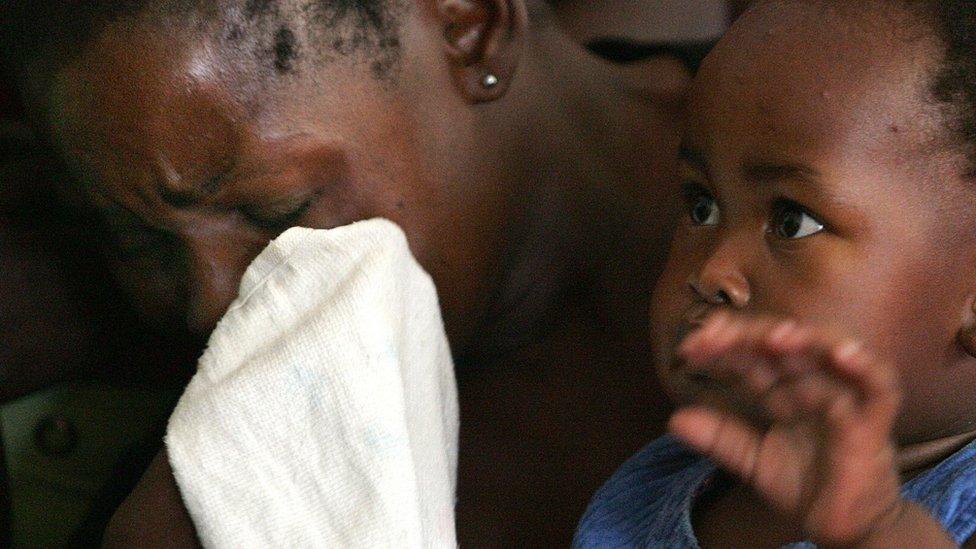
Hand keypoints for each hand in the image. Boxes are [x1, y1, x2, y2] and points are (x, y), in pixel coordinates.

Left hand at [668, 313, 905, 546]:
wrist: (840, 527)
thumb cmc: (802, 485)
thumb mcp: (751, 460)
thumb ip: (718, 438)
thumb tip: (674, 419)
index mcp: (780, 389)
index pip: (749, 356)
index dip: (721, 347)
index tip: (689, 350)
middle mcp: (810, 383)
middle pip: (782, 345)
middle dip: (750, 336)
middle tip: (717, 337)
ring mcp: (843, 397)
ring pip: (829, 353)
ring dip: (805, 339)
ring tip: (775, 338)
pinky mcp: (875, 421)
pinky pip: (879, 386)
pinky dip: (865, 366)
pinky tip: (842, 354)